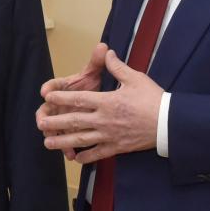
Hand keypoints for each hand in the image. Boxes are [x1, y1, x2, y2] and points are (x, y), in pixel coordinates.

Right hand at [35, 44, 109, 156]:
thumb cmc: (92, 83)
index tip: (45, 91)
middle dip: (44, 116)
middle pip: (47, 110)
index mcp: (64, 88)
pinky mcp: (68, 130)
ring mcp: (62, 117)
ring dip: (54, 135)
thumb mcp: (95, 73)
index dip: (49, 88)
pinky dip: (67, 148)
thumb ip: (97, 61)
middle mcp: (59, 103)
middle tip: (42, 121)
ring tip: (53, 142)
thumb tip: (103, 46)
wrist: (100, 98)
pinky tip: (72, 155)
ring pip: (53, 128)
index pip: (53, 86)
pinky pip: (65, 140)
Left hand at [39, 50, 163, 164]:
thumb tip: (107, 52)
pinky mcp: (117, 147)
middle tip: (40, 123)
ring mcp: (109, 135)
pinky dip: (85, 156)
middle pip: (74, 121)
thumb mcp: (136, 78)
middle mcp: (104, 119)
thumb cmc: (153, 99)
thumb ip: (118, 66)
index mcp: (107, 101)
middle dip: (55, 122)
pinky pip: (98, 153)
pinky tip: (75, 158)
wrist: (169, 124)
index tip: (47, 97)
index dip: (61, 98)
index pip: (78, 99)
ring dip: (63, 141)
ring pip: (81, 139)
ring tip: (48, 143)